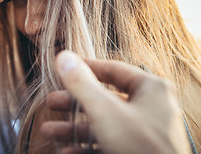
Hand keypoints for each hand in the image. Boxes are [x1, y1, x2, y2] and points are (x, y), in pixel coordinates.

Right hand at [40, 51, 190, 153]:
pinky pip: (109, 142)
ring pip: (103, 123)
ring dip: (74, 128)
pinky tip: (67, 151)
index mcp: (151, 90)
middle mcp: (150, 109)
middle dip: (73, 103)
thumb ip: (82, 84)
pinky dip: (88, 145)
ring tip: (49, 131)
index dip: (86, 67)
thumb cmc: (138, 147)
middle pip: (104, 98)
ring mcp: (145, 133)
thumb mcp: (104, 111)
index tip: (65, 68)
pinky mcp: (138, 151)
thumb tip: (64, 57)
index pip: (113, 69)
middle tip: (51, 103)